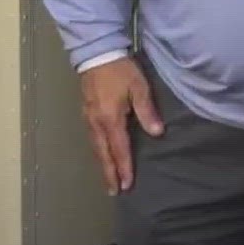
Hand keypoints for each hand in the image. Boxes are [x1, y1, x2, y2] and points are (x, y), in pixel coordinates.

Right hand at [79, 57, 162, 194]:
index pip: (119, 149)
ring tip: (109, 179)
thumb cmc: (121, 71)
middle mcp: (96, 123)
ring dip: (103, 164)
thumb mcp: (139, 88)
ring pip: (96, 147)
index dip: (124, 168)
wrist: (97, 54)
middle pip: (103, 153)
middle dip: (109, 173)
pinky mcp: (86, 112)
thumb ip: (147, 111)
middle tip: (114, 191)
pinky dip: (99, 151)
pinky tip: (103, 154)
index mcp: (110, 119)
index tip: (127, 184)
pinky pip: (93, 138)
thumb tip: (157, 134)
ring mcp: (88, 118)